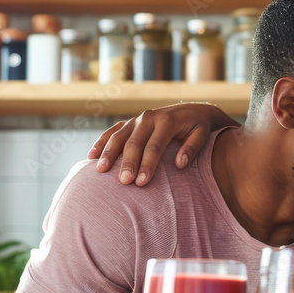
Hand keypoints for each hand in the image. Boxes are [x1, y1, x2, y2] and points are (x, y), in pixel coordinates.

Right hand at [87, 103, 238, 185]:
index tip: (141, 183)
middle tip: (123, 182)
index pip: (154, 147)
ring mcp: (137, 119)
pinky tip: (91, 156)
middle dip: (128, 163)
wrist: (193, 109)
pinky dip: (101, 142)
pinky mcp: (130, 122)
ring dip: (108, 153)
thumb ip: (192, 148)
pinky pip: (112, 132)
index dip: (147, 165)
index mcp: (167, 121)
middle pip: (134, 143)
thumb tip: (180, 164)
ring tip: (100, 170)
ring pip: (118, 136)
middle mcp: (149, 118)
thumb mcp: (202, 134)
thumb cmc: (198, 127)